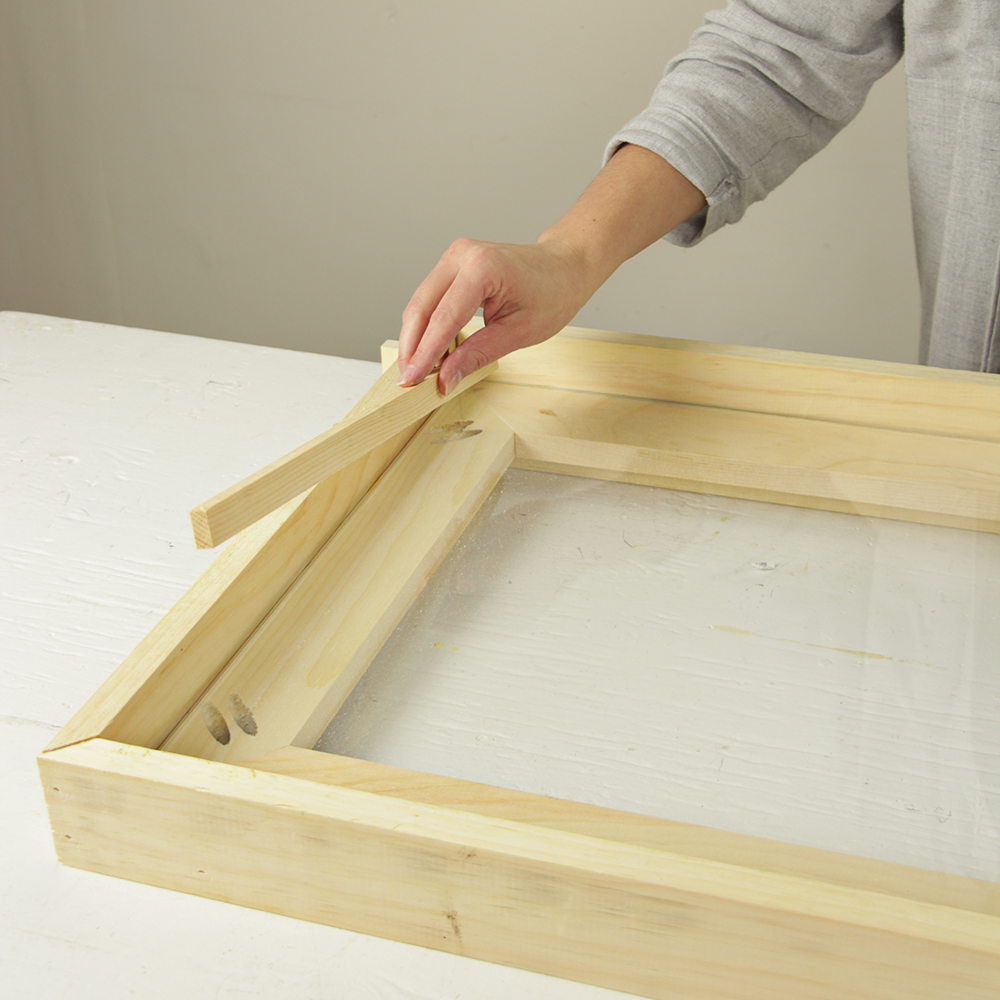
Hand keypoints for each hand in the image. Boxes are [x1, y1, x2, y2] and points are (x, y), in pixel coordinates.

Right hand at [397, 236, 594, 393]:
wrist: (564, 266)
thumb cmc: (552, 293)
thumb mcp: (518, 333)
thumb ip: (477, 355)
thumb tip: (446, 378)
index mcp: (483, 268)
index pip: (444, 318)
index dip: (425, 353)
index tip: (411, 381)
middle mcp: (462, 255)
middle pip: (421, 308)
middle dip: (411, 347)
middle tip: (406, 381)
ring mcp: (454, 256)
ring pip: (420, 303)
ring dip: (415, 338)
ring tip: (416, 371)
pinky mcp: (452, 264)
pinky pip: (430, 299)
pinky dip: (426, 326)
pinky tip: (427, 351)